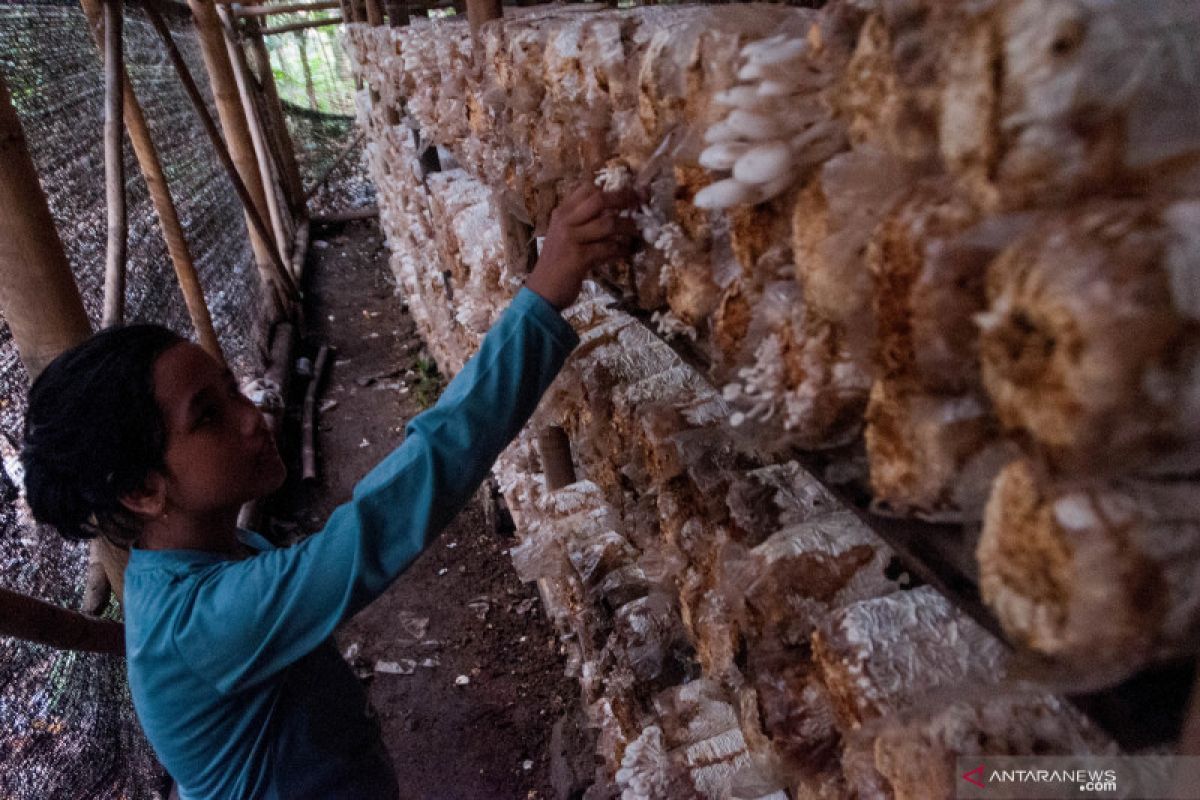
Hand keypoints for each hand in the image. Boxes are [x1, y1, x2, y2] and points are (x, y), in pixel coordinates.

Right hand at [525, 182, 639, 309]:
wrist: (542, 291)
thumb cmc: (557, 263)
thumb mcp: (565, 236)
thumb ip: (584, 222)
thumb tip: (616, 212)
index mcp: (562, 213)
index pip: (587, 189)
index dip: (612, 189)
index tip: (630, 193)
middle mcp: (565, 221)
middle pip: (599, 199)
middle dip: (625, 199)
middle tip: (642, 204)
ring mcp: (571, 239)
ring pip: (608, 223)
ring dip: (629, 227)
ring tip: (639, 232)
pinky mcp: (579, 258)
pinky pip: (608, 248)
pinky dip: (622, 249)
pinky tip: (628, 252)